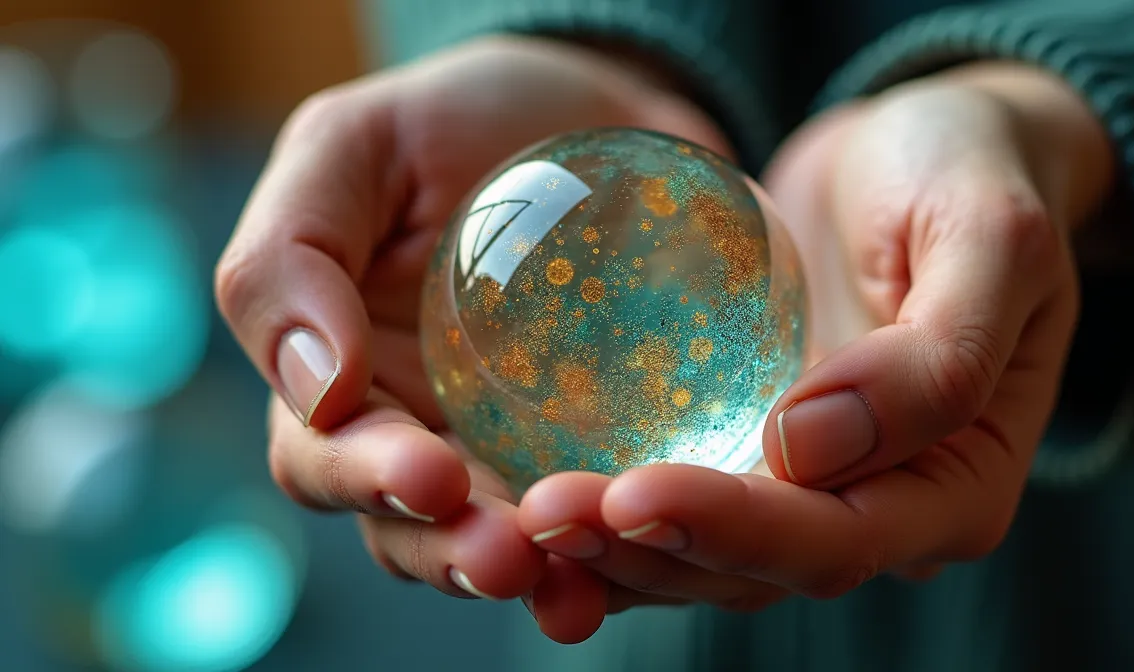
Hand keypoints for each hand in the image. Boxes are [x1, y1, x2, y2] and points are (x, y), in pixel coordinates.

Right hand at [213, 35, 732, 643]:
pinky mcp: (610, 448)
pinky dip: (628, 544)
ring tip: (579, 581)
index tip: (431, 475)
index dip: (367, 478)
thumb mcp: (352, 147)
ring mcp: (519, 451)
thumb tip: (313, 388)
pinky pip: (614, 516)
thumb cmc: (456, 120)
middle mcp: (424, 432)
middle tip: (511, 558)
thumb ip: (291, 253)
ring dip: (541, 573)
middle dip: (456, 555)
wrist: (596, 108)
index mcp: (344, 377)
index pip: (325, 455)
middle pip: (417, 531)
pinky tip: (663, 546)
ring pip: (513, 545)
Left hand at [517, 62, 1113, 621]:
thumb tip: (808, 448)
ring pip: (701, 554)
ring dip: (611, 548)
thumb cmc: (968, 178)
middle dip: (648, 551)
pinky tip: (526, 499)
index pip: (840, 538)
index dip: (737, 531)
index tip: (635, 493)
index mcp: (958, 486)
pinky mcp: (747, 449)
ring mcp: (808, 486)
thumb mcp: (990, 239)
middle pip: (755, 569)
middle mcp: (881, 510)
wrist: (921, 151)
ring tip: (521, 516)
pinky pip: (674, 498)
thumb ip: (937, 356)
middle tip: (545, 512)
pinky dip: (607, 514)